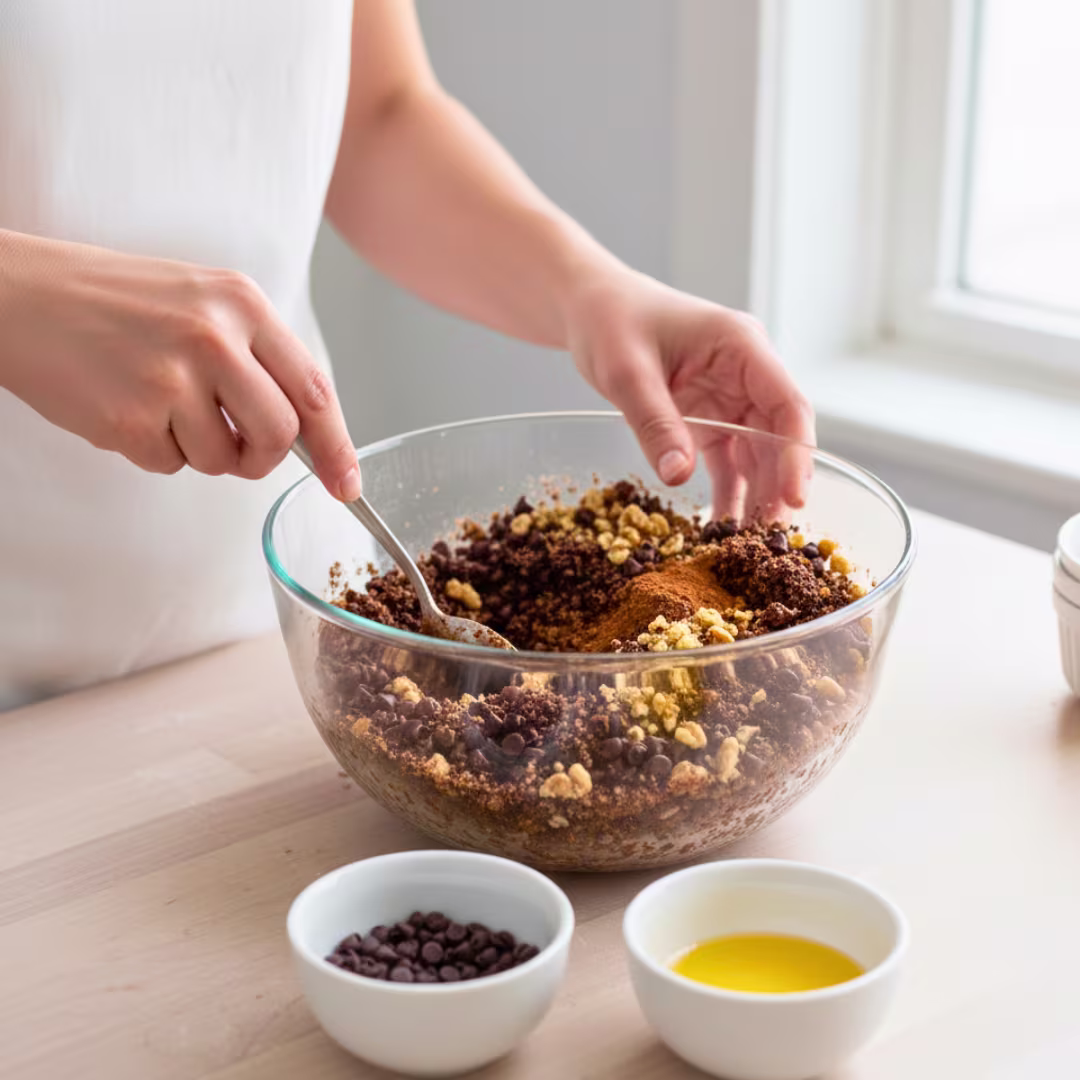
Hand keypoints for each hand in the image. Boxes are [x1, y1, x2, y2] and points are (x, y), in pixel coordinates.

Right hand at [0, 231, 361, 498]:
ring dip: (200, 451)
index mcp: (243, 304)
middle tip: (236, 447)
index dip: (337, 447)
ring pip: (225, 459)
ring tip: (161, 406)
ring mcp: (173, 377)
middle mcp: (215, 336)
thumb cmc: (114, 302)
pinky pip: (171, 465)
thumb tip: (306, 429)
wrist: (19, 295)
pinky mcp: (132, 415)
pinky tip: (127, 408)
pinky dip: (154, 451)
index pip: (315, 390)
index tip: (346, 484)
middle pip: (280, 435)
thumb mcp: (203, 301)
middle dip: (262, 457)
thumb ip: (257, 356)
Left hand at [567, 269, 814, 521]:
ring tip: (748, 545)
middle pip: (779, 437)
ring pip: (758, 454)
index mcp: (741, 347)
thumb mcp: (626, 372)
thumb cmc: (610, 321)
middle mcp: (747, 373)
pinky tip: (722, 529)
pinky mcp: (710, 418)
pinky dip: (728, 494)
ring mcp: (731, 397)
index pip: (787, 405)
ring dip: (756, 496)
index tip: (795, 499)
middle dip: (778, 487)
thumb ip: (654, 422)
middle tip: (768, 541)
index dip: (797, 454)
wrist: (589, 308)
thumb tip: (679, 477)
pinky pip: (728, 461)